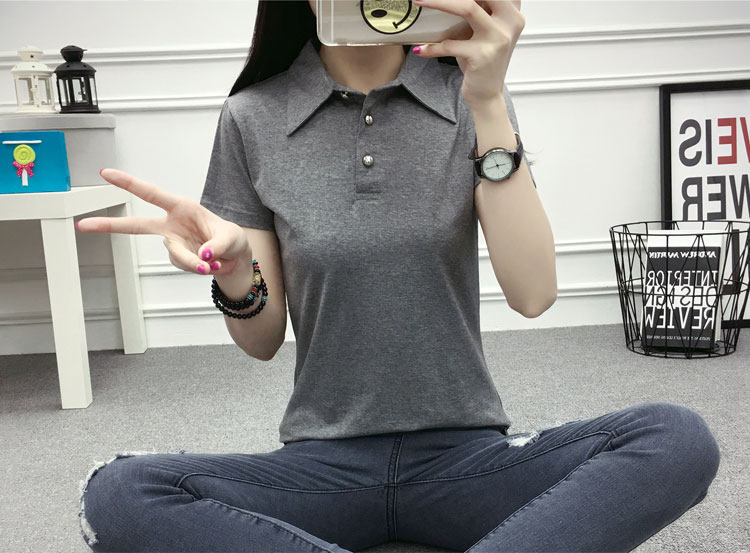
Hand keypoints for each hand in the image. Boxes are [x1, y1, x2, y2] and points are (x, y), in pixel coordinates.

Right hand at [76, 168, 251, 275]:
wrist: (235, 257)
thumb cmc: (231, 237)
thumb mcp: (231, 237)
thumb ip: (216, 246)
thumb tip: (202, 257)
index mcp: (181, 207)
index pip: (151, 193)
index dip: (128, 183)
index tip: (105, 173)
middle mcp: (172, 224)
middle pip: (136, 225)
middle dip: (109, 225)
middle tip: (83, 224)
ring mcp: (173, 243)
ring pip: (176, 255)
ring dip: (194, 262)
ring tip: (214, 262)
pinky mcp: (178, 258)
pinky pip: (185, 265)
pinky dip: (199, 268)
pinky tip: (210, 265)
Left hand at [411, 0, 524, 107]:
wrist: (487, 95)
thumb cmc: (481, 60)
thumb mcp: (483, 32)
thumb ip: (477, 12)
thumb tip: (445, 1)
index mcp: (512, 14)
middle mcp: (510, 23)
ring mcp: (498, 38)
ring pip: (468, 8)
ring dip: (439, 2)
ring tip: (419, 0)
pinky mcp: (482, 55)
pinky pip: (451, 45)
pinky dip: (432, 47)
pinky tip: (420, 50)